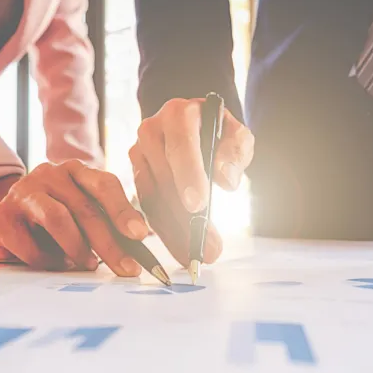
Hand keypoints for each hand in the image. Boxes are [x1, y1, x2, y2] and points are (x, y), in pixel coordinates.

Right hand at [0, 161, 148, 274]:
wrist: (5, 216)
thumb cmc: (53, 216)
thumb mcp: (81, 212)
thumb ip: (106, 221)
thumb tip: (137, 243)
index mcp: (75, 171)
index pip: (105, 184)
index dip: (124, 210)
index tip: (140, 235)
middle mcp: (49, 175)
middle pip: (85, 208)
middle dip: (109, 243)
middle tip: (126, 268)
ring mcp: (23, 193)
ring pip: (57, 219)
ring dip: (78, 248)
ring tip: (89, 265)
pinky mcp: (2, 217)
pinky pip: (31, 245)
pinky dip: (49, 261)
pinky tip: (57, 264)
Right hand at [129, 98, 254, 265]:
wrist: (193, 126)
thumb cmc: (217, 132)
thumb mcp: (236, 134)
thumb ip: (236, 152)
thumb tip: (225, 179)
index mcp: (178, 115)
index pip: (182, 146)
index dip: (189, 176)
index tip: (199, 206)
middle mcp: (152, 132)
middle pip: (166, 180)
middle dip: (187, 219)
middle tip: (209, 247)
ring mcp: (139, 154)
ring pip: (154, 199)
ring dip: (175, 233)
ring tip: (199, 257)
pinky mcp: (136, 175)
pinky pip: (148, 209)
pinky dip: (166, 233)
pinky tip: (182, 251)